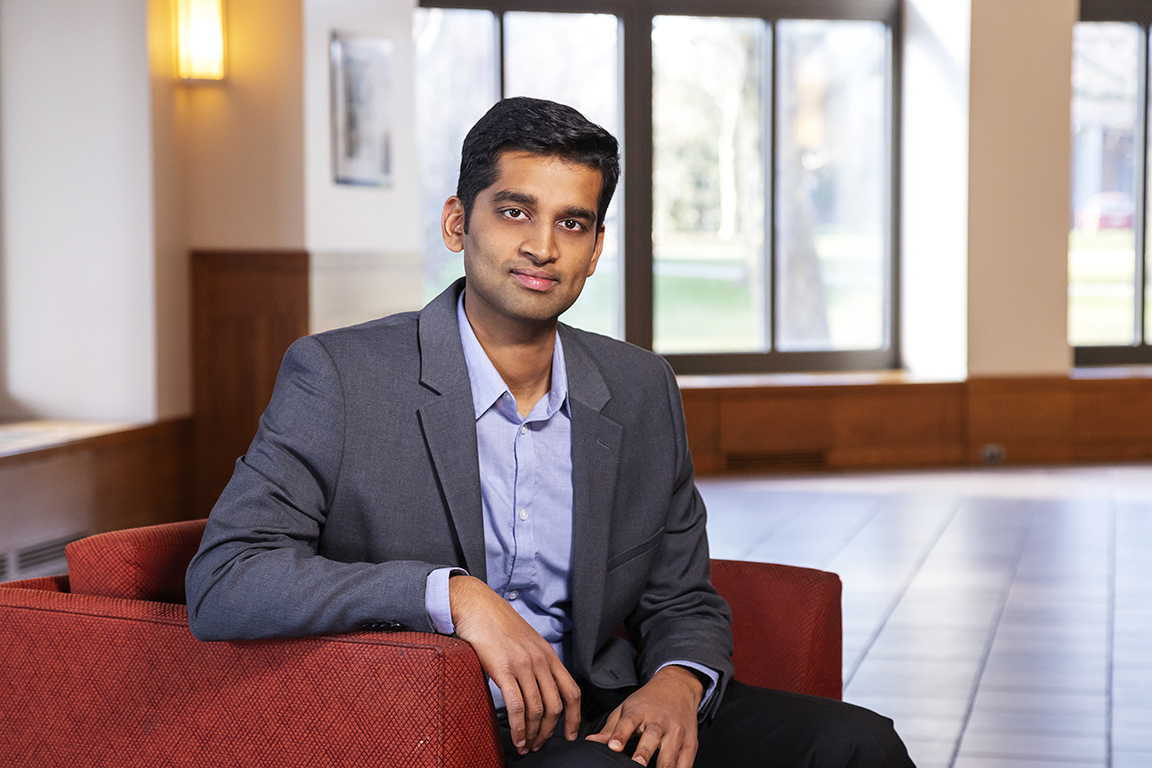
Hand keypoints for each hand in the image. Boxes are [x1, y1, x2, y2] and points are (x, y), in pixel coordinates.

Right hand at [449, 575, 580, 753]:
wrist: (478, 606)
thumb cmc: (498, 625)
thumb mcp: (526, 643)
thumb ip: (535, 663)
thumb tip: (536, 689)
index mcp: (548, 655)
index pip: (572, 691)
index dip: (574, 717)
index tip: (571, 734)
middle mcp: (540, 661)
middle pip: (556, 705)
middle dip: (549, 731)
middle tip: (540, 744)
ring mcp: (523, 665)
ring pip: (537, 709)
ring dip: (533, 734)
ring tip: (525, 745)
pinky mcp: (503, 669)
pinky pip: (517, 706)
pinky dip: (519, 727)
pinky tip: (516, 737)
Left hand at [586, 665, 702, 767]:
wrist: (678, 687)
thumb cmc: (648, 701)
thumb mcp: (626, 709)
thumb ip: (610, 729)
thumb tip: (590, 742)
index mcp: (639, 711)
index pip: (628, 722)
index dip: (620, 735)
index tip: (614, 746)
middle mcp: (659, 722)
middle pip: (651, 738)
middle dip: (644, 753)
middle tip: (637, 762)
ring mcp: (677, 733)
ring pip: (670, 755)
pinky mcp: (691, 743)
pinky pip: (686, 764)